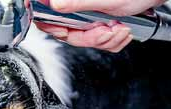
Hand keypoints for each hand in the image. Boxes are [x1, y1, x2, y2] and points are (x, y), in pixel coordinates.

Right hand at [35, 0, 165, 51]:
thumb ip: (77, 3)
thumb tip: (54, 4)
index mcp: (73, 2)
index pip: (48, 17)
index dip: (54, 28)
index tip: (67, 32)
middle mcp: (78, 8)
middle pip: (68, 34)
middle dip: (91, 37)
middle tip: (106, 29)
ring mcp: (89, 17)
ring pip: (85, 40)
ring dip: (106, 40)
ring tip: (120, 27)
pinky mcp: (99, 25)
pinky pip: (99, 42)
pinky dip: (113, 41)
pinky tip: (122, 30)